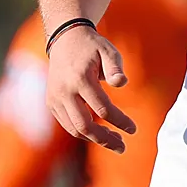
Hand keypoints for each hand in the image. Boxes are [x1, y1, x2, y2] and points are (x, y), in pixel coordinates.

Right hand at [45, 27, 135, 152]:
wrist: (65, 39)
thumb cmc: (92, 47)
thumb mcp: (108, 50)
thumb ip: (115, 67)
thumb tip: (122, 83)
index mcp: (80, 79)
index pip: (102, 108)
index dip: (119, 121)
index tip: (134, 129)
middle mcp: (64, 91)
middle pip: (84, 125)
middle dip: (105, 139)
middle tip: (123, 147)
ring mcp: (55, 99)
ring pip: (74, 129)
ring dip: (95, 139)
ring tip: (116, 142)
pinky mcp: (52, 103)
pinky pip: (67, 124)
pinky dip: (83, 133)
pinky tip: (100, 133)